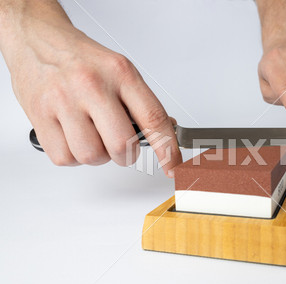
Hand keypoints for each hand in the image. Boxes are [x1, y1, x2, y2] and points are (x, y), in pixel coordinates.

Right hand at [1, 2, 180, 176]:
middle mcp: (92, 86)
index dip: (167, 149)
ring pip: (91, 156)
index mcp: (120, 73)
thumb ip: (142, 103)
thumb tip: (166, 133)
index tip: (173, 167)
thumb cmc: (82, 59)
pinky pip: (64, 158)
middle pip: (121, 145)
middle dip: (125, 155)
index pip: (153, 118)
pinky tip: (72, 136)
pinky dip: (72, 156)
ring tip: (92, 136)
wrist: (37, 39)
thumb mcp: (120, 70)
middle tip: (121, 147)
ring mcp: (63, 101)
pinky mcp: (39, 115)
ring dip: (97, 156)